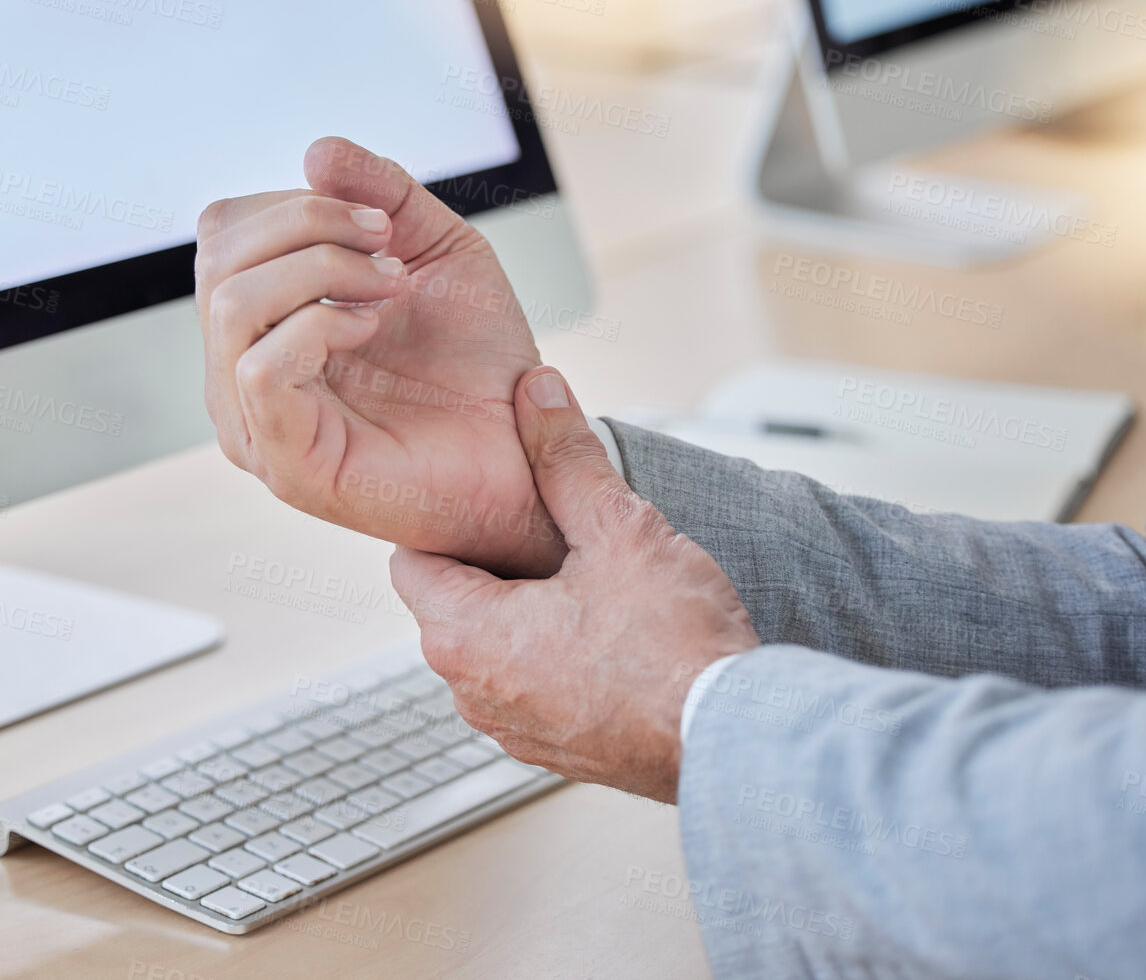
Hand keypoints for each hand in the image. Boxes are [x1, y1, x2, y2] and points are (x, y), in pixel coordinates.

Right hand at [196, 137, 563, 577]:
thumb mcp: (435, 248)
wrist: (527, 447)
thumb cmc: (478, 362)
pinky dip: (318, 326)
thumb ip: (380, 192)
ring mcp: (255, 422)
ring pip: (232, 306)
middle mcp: (241, 372)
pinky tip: (371, 328)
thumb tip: (316, 151)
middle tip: (388, 251)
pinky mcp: (285, 462)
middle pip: (219, 258)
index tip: (381, 221)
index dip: (296, 203)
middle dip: (310, 227)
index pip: (224, 232)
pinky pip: (259, 369)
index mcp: (264, 323)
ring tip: (390, 289)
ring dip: (320, 270)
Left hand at [390, 366, 760, 801]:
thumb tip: (537, 394)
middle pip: (451, 600)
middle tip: (555, 530)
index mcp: (461, 637)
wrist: (735, 739)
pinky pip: (528, 683)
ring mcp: (509, 729)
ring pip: (491, 644)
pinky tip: (609, 630)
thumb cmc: (676, 647)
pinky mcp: (552, 751)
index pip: (410, 558)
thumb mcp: (617, 527)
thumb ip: (565, 456)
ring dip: (525, 609)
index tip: (494, 497)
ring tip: (588, 577)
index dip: (451, 518)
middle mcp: (469, 692)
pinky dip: (552, 653)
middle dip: (495, 560)